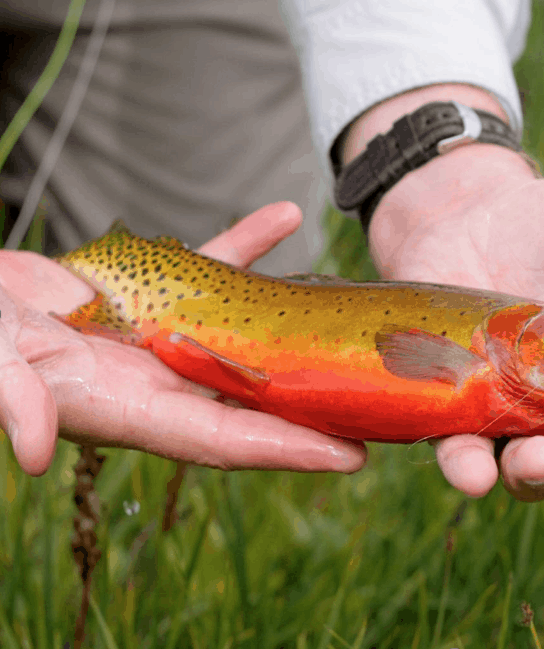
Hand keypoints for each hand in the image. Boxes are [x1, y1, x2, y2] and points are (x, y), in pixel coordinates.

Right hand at [1, 202, 365, 475]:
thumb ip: (15, 399)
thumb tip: (35, 451)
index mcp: (123, 408)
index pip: (220, 438)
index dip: (285, 449)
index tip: (349, 456)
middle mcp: (153, 378)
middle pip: (252, 396)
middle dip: (314, 404)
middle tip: (378, 402)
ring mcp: (155, 335)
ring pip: (242, 331)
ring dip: (297, 325)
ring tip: (355, 318)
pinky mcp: (144, 290)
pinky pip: (206, 266)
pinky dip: (244, 244)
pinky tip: (285, 216)